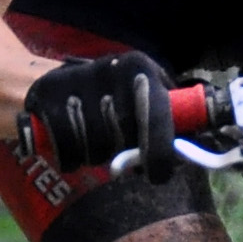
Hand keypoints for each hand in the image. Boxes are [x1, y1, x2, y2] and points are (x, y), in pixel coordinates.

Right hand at [19, 50, 175, 180]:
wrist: (47, 81)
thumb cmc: (108, 95)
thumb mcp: (141, 94)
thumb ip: (167, 117)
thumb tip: (195, 149)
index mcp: (141, 67)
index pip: (158, 117)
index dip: (160, 153)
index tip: (157, 174)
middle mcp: (111, 69)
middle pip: (125, 139)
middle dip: (123, 153)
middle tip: (117, 148)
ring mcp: (76, 82)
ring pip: (97, 148)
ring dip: (95, 156)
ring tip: (91, 141)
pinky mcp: (46, 97)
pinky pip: (67, 150)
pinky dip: (70, 159)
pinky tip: (70, 147)